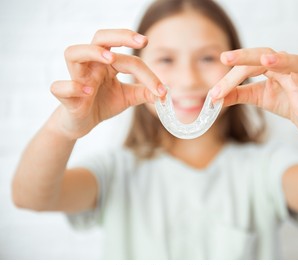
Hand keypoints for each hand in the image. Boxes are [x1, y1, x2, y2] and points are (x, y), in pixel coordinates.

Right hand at [50, 29, 166, 138]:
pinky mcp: (64, 96)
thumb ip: (143, 93)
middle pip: (99, 38)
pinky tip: (88, 93)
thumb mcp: (127, 97)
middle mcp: (91, 64)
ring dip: (92, 52)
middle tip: (141, 41)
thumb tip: (165, 92)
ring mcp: (76, 77)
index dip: (147, 74)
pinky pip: (60, 86)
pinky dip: (73, 87)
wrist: (81, 123)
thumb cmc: (102, 104)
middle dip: (120, 36)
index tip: (162, 90)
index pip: (129, 59)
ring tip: (110, 59)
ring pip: (73, 53)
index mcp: (107, 63)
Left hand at [210, 48, 297, 133]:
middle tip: (227, 58)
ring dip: (284, 61)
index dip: (231, 78)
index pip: (249, 65)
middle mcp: (289, 69)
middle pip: (269, 55)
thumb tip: (213, 97)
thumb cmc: (284, 101)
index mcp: (273, 66)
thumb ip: (237, 94)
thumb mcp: (257, 96)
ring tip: (266, 61)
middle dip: (248, 56)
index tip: (214, 93)